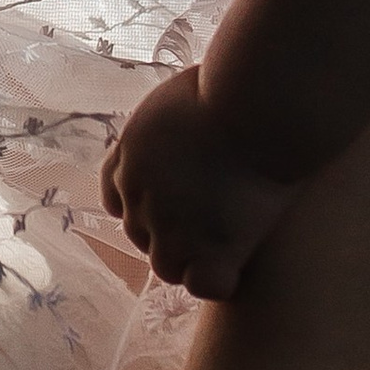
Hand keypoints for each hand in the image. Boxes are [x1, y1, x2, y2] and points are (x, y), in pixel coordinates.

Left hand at [101, 67, 296, 298]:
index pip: (116, 198)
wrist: (253, 108)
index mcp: (129, 156)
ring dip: (189, 261)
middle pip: (139, 235)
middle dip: (167, 233)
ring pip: (166, 267)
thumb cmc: (228, 85)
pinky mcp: (212, 248)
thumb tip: (188, 113)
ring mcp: (173, 228)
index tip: (174, 201)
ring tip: (222, 247)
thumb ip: (171, 116)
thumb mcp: (180, 91)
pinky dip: (218, 280)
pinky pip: (204, 285)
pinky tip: (237, 265)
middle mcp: (141, 196)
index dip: (145, 205)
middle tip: (206, 222)